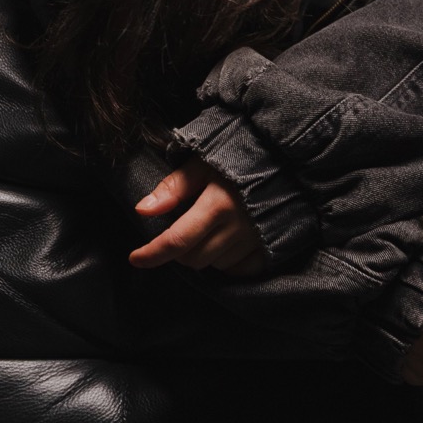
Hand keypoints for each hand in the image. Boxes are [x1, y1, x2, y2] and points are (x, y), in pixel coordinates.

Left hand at [129, 155, 266, 274]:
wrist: (287, 155)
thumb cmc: (241, 152)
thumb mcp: (203, 162)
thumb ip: (173, 187)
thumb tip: (142, 210)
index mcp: (217, 204)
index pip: (176, 241)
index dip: (152, 253)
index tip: (135, 257)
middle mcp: (237, 227)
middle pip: (193, 258)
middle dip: (178, 250)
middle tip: (180, 229)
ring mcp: (255, 240)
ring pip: (215, 265)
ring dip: (203, 254)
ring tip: (208, 229)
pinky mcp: (270, 247)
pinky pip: (240, 269)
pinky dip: (227, 262)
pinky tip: (226, 243)